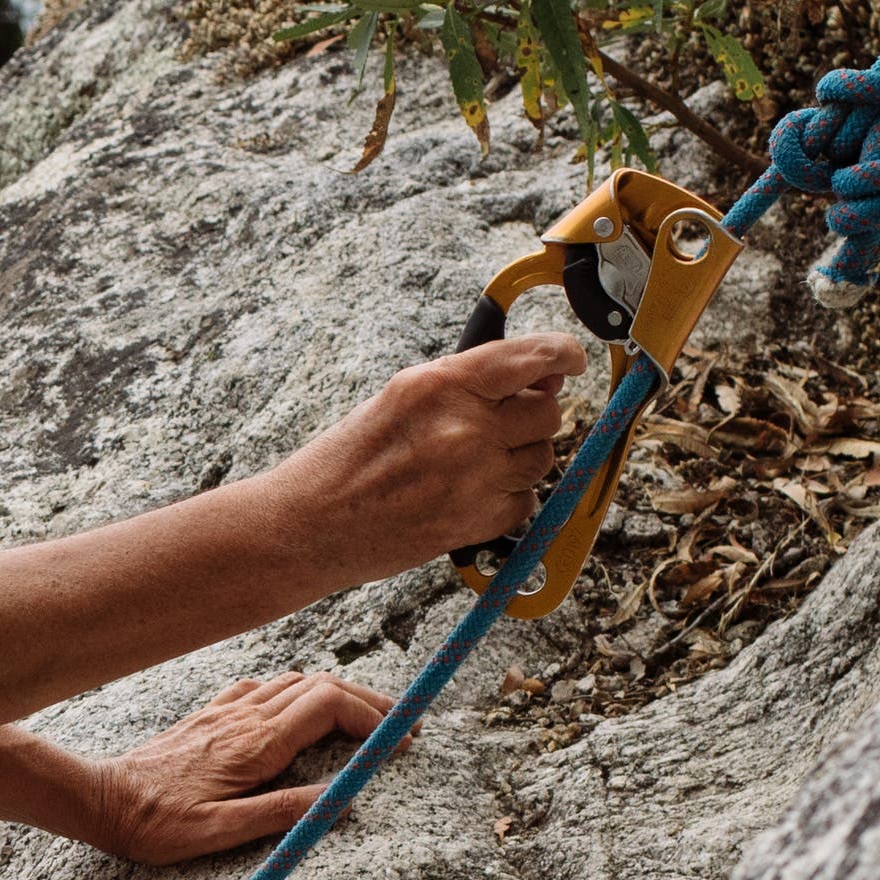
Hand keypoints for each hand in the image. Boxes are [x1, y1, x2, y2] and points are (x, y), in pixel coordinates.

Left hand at [88, 668, 386, 864]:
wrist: (101, 801)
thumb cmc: (156, 823)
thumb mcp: (220, 832)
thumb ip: (283, 813)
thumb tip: (340, 802)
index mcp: (254, 745)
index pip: (329, 706)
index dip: (372, 716)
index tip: (400, 739)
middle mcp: (244, 717)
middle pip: (321, 687)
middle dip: (368, 701)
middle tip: (401, 726)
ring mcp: (225, 711)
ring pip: (295, 683)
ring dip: (336, 694)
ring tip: (365, 720)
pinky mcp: (209, 715)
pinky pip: (262, 688)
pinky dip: (296, 692)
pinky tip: (300, 710)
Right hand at [282, 340, 590, 578]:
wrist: (309, 525)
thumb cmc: (346, 460)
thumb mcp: (400, 399)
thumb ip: (468, 384)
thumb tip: (542, 376)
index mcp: (439, 385)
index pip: (530, 358)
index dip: (562, 354)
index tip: (571, 360)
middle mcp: (463, 427)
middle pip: (547, 413)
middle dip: (531, 418)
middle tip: (495, 428)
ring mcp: (473, 477)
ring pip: (542, 459)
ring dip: (519, 460)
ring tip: (471, 468)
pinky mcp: (477, 521)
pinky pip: (527, 502)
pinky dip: (507, 500)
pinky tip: (467, 497)